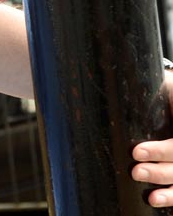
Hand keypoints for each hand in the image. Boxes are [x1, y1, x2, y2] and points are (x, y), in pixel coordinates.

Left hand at [132, 72, 172, 207]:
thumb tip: (112, 77)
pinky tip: (160, 201)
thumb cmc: (162, 90)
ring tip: (152, 197)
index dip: (161, 151)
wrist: (170, 94)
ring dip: (171, 191)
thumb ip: (145, 90)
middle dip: (160, 171)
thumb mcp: (159, 86)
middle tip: (135, 171)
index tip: (136, 152)